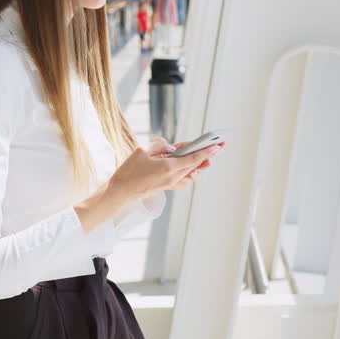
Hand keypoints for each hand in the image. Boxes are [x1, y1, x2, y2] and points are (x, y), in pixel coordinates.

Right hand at [109, 135, 223, 200]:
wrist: (120, 193)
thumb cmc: (129, 171)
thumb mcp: (142, 151)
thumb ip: (160, 145)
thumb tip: (173, 147)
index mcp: (169, 167)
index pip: (193, 157)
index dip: (207, 151)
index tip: (219, 146)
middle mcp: (173, 177)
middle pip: (195, 164)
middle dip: (207, 156)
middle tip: (218, 147)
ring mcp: (171, 183)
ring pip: (191, 172)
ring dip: (197, 164)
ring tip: (203, 157)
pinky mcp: (166, 187)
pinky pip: (183, 179)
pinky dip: (187, 172)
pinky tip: (184, 166)